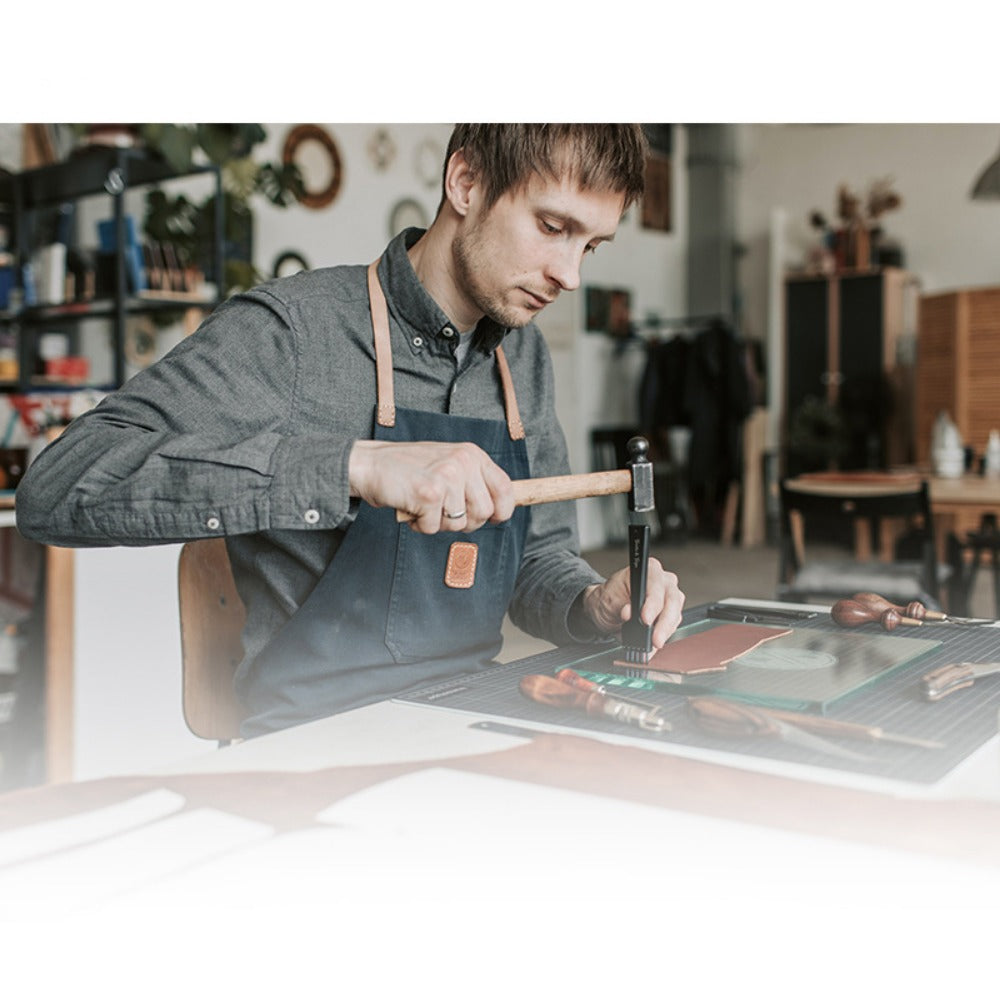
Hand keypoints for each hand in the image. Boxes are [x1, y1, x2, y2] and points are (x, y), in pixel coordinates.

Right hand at [348, 439, 515, 533]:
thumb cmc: (409, 468)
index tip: (494, 519)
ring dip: (439, 523)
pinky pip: (434, 528)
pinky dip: (420, 525)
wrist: (371, 464)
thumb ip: (473, 481)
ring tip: (424, 506)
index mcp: (472, 454)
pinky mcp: (429, 494)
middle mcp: (463, 462)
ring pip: (459, 524)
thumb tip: (498, 509)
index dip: (502, 510)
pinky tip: (411, 508)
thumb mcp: (449, 463)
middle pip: (484, 512)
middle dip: (465, 522)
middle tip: (443, 512)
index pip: (506, 488)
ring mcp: (447, 477)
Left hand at [581, 559, 683, 649]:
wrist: (608, 609)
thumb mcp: (609, 601)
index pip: (656, 586)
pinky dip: (662, 637)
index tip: (645, 620)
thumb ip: (620, 607)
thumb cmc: (609, 598)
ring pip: (675, 615)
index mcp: (648, 571)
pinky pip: (672, 626)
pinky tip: (653, 646)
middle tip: (654, 640)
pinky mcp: (671, 614)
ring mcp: (670, 598)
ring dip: (665, 632)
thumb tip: (628, 613)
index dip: (653, 604)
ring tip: (652, 645)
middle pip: (672, 601)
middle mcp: (664, 582)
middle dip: (664, 623)